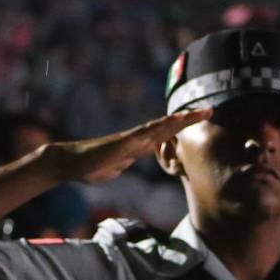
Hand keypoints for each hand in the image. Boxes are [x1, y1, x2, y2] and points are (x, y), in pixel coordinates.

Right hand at [45, 108, 211, 183]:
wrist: (69, 164)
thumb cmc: (89, 167)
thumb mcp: (113, 169)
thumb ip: (123, 164)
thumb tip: (127, 164)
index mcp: (136, 146)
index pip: (164, 135)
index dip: (182, 128)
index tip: (199, 122)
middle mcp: (136, 139)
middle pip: (167, 127)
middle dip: (189, 119)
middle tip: (210, 109)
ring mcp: (129, 140)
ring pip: (159, 127)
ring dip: (180, 120)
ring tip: (199, 113)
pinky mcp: (121, 143)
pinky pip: (143, 134)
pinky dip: (159, 128)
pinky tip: (171, 123)